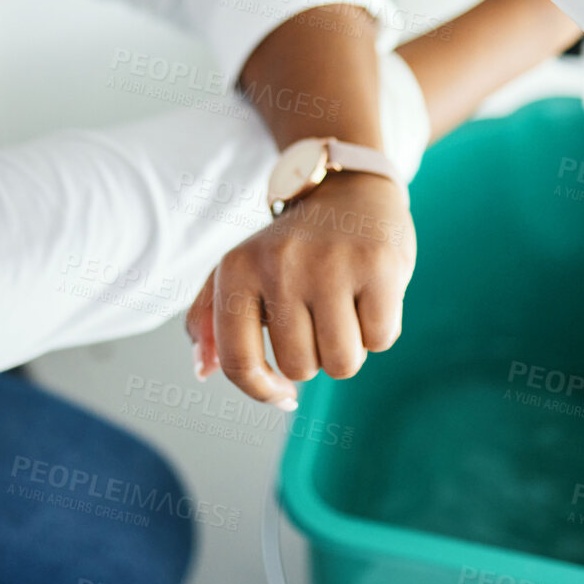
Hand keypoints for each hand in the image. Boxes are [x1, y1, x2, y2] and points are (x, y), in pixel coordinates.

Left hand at [185, 171, 416, 406]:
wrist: (347, 190)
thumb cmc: (290, 248)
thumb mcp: (239, 271)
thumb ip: (209, 320)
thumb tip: (202, 371)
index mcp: (236, 269)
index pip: (238, 362)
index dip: (262, 391)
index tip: (283, 393)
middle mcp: (279, 263)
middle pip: (300, 367)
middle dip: (315, 356)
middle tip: (319, 316)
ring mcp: (330, 263)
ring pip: (342, 363)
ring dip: (348, 350)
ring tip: (344, 310)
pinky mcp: (379, 264)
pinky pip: (381, 339)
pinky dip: (379, 331)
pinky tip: (369, 297)